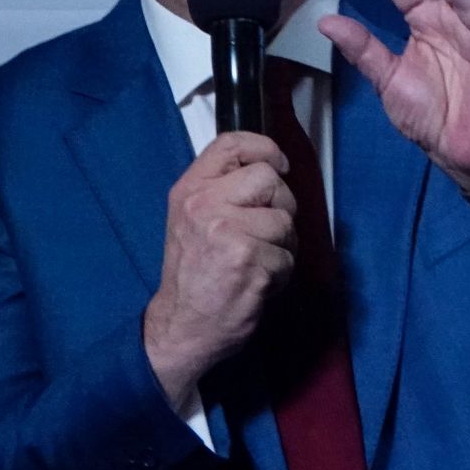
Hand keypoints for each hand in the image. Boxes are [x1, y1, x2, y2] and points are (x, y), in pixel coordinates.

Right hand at [143, 132, 296, 405]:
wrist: (182, 326)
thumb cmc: (194, 273)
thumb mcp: (193, 219)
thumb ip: (223, 190)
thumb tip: (271, 167)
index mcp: (190, 191)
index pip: (231, 143)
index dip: (265, 148)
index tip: (279, 165)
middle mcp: (204, 206)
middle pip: (270, 180)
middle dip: (279, 206)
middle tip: (262, 233)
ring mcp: (227, 233)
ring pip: (285, 221)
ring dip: (282, 246)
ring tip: (255, 262)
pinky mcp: (249, 261)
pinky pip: (288, 257)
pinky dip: (281, 274)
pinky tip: (256, 282)